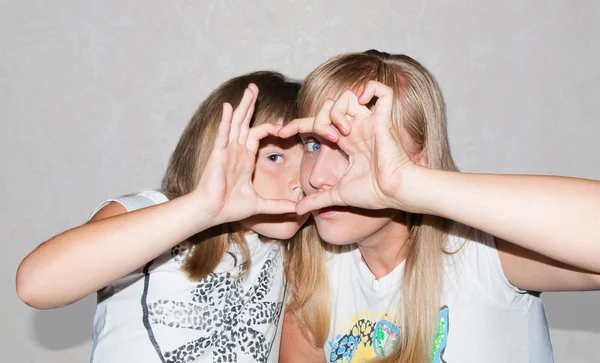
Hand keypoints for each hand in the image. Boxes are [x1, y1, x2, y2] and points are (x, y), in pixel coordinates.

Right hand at [193, 84, 296, 224]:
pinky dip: (226, 120)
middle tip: (254, 87)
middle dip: (250, 104)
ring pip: (236, 122)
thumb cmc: (230, 208)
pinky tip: (228, 106)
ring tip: (249, 89)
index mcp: (244, 159)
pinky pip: (223, 133)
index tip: (284, 128)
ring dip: (242, 105)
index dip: (271, 128)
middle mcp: (235, 151)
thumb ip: (278, 205)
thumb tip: (297, 210)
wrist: (212, 212)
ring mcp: (226, 150)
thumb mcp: (260, 204)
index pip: (257, 134)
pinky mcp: (218, 154)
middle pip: (245, 121)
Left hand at [279, 81, 417, 214]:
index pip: (316, 123)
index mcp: (346, 142)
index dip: (297, 125)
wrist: (393, 194)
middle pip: (328, 106)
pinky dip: (369, 89)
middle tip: (330, 138)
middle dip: (320, 119)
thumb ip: (317, 199)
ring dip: (337, 111)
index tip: (281, 133)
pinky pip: (381, 90)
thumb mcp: (337, 195)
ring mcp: (370, 122)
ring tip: (344, 132)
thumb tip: (297, 210)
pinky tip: (362, 104)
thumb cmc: (373, 194)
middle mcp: (356, 128)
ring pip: (346, 96)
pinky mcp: (384, 119)